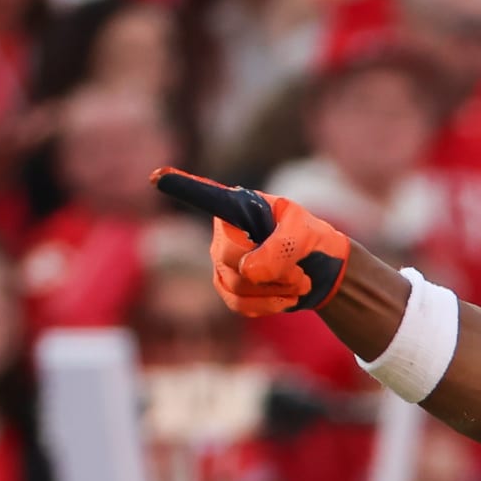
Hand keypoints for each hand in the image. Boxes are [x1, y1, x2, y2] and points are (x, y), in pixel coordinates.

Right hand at [150, 167, 351, 315]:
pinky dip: (268, 305)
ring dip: (276, 289)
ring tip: (299, 282)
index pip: (207, 197)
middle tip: (300, 272)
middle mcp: (223, 234)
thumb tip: (249, 271)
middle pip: (229, 257)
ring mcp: (222, 263)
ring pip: (237, 285)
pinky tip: (287, 298)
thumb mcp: (304, 235)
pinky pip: (238, 304)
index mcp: (238, 209)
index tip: (157, 176)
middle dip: (270, 270)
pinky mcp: (230, 289)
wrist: (324, 274)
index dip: (180, 185)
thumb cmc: (311, 241)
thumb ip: (280, 248)